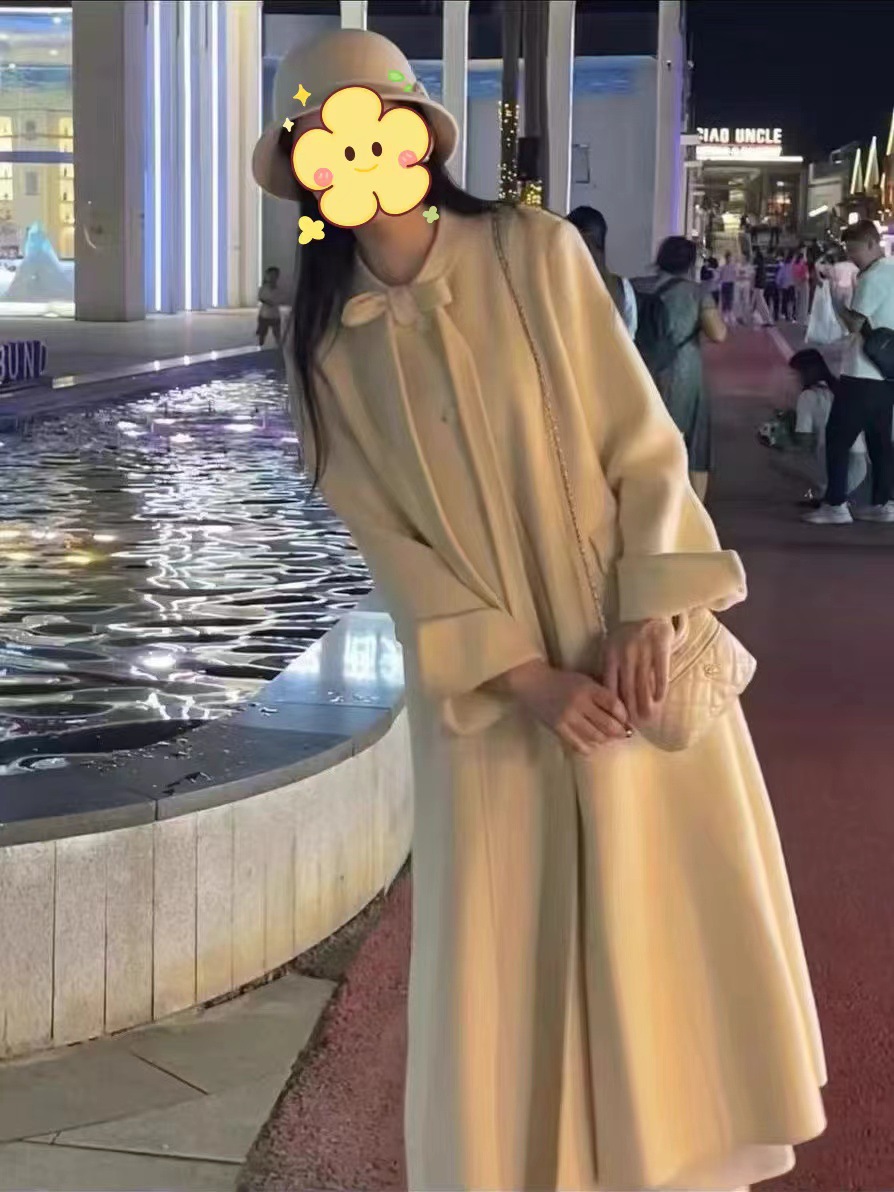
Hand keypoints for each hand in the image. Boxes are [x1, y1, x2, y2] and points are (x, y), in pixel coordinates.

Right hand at [501, 660, 630, 755]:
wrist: (533, 684)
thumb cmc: (562, 681)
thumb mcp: (584, 681)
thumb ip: (601, 694)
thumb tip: (621, 713)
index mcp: (588, 688)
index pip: (613, 704)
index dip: (623, 715)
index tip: (626, 720)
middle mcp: (579, 703)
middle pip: (607, 723)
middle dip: (619, 732)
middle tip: (623, 734)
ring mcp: (568, 717)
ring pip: (595, 736)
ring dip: (606, 740)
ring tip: (609, 739)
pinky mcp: (558, 728)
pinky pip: (578, 744)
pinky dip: (589, 747)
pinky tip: (593, 745)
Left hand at [602, 618, 674, 722]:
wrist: (646, 609)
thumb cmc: (626, 634)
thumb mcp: (611, 647)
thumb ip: (609, 668)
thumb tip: (608, 697)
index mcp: (610, 655)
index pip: (610, 686)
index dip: (614, 705)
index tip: (618, 718)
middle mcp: (625, 655)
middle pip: (627, 689)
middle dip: (631, 710)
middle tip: (635, 725)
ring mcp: (643, 652)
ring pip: (644, 684)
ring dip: (646, 703)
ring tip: (648, 717)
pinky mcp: (660, 648)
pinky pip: (661, 673)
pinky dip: (660, 688)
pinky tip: (659, 699)